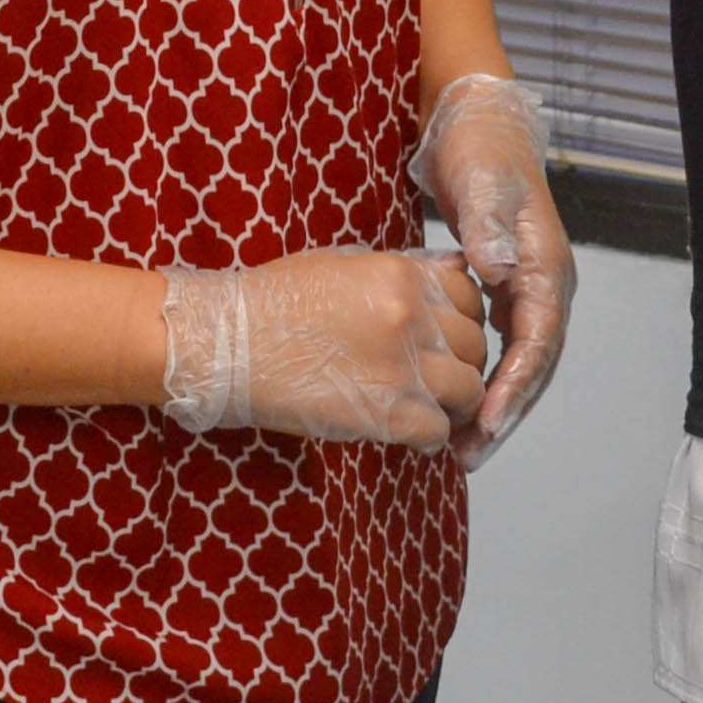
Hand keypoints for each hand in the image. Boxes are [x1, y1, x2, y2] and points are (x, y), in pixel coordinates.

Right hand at [160, 248, 485, 446]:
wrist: (227, 343)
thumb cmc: (273, 302)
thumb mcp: (342, 264)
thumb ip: (403, 271)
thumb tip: (452, 273)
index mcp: (402, 275)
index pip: (472, 298)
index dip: (464, 323)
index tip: (448, 340)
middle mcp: (412, 316)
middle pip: (476, 346)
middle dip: (463, 365)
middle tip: (438, 381)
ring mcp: (403, 366)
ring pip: (469, 390)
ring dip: (453, 405)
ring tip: (427, 410)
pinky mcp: (387, 413)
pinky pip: (439, 431)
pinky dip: (431, 439)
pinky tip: (409, 435)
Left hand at [409, 74, 576, 467]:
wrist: (478, 126)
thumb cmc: (480, 152)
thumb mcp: (481, 183)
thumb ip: (488, 229)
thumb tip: (500, 271)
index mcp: (546, 264)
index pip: (539, 340)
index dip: (516, 386)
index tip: (487, 421)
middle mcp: (546, 283)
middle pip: (535, 365)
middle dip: (507, 413)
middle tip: (471, 454)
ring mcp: (529, 288)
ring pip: (521, 363)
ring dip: (497, 406)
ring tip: (463, 448)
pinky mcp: (508, 289)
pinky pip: (504, 348)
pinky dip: (486, 380)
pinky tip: (458, 405)